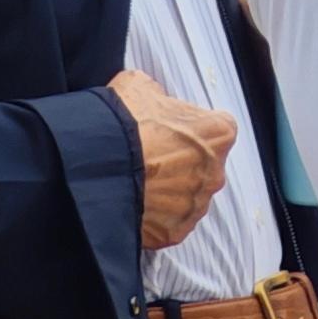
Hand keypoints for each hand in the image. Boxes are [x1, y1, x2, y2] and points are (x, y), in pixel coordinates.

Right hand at [110, 67, 236, 250]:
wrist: (98, 165)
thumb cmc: (124, 121)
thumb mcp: (138, 86)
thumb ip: (156, 93)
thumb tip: (152, 97)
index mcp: (217, 133)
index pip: (219, 127)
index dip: (194, 127)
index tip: (174, 129)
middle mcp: (215, 173)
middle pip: (205, 166)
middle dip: (184, 162)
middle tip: (152, 156)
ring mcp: (196, 206)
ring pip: (188, 197)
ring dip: (170, 191)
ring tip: (138, 182)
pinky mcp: (175, 232)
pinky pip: (170, 223)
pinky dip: (156, 216)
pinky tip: (134, 203)